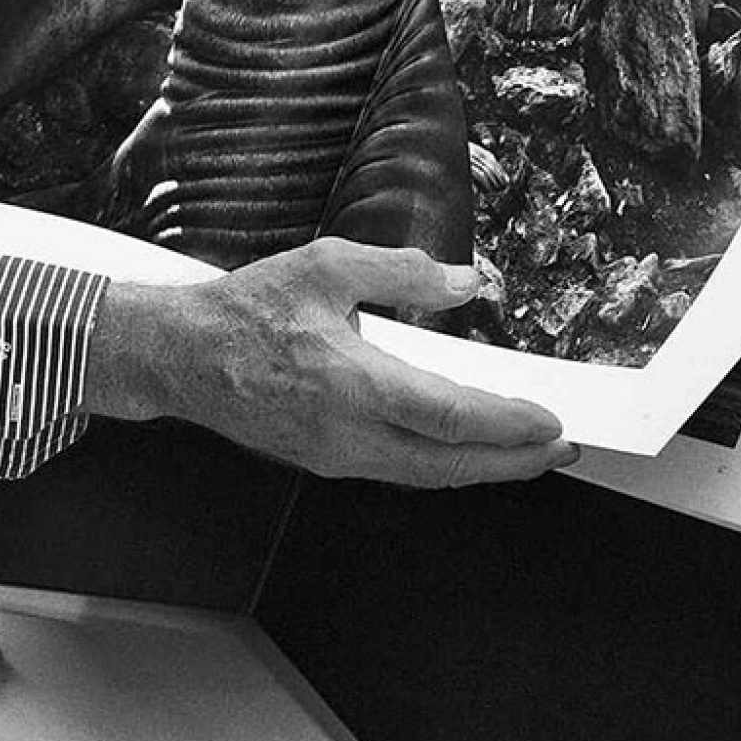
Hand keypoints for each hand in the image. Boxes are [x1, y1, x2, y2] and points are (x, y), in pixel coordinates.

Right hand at [82, 238, 577, 485]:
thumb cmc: (246, 310)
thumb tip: (466, 281)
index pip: (451, 419)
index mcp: (353, 383)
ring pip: (426, 475)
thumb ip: (403, 272)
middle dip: (513, 461)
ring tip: (524, 452)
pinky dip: (441, 464)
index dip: (509, 427)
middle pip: (450, 464)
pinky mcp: (325, 461)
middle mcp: (349, 432)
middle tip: (558, 449)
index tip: (551, 422)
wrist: (181, 356)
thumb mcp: (326, 265)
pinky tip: (459, 448)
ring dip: (481, 468)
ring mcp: (336, 455)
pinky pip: (399, 471)